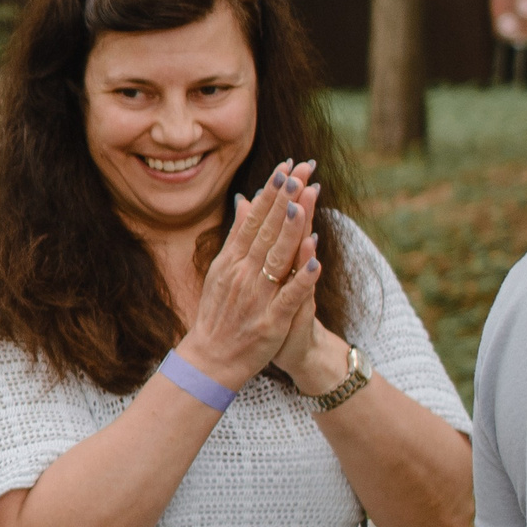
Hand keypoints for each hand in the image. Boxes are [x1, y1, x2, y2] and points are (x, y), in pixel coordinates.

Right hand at [174, 159, 321, 389]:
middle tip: (302, 170)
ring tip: (306, 201)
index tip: (286, 167)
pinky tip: (315, 262)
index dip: (271, 193)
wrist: (210, 360)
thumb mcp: (221, 270)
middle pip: (267, 231)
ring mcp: (256, 297)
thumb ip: (236, 236)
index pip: (254, 220)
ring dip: (292, 229)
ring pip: (277, 258)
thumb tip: (244, 201)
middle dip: (285, 199)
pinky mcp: (270, 321)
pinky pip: (289, 297)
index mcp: (232, 261)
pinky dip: (301, 280)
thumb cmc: (218, 314)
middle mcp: (242, 274)